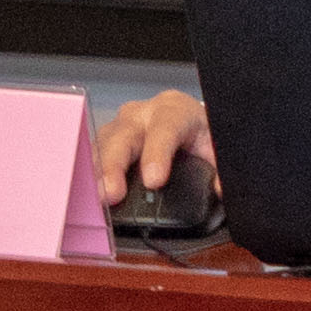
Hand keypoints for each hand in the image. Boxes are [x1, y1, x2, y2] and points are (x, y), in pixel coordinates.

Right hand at [95, 87, 213, 197]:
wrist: (190, 126)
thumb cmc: (200, 135)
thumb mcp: (217, 148)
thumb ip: (222, 168)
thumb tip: (220, 188)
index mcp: (175, 111)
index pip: (165, 127)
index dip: (157, 154)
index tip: (154, 180)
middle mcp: (143, 114)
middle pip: (124, 134)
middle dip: (114, 165)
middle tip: (112, 193)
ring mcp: (122, 126)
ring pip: (104, 144)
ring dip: (98, 173)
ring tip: (97, 198)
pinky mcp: (108, 141)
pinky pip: (95, 154)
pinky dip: (91, 175)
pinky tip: (89, 193)